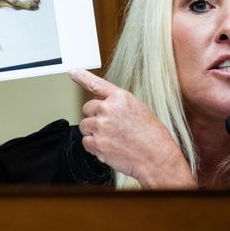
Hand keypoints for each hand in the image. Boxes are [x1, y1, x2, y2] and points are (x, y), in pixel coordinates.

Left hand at [70, 69, 195, 188]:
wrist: (156, 158)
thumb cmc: (152, 136)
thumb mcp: (138, 109)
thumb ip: (118, 104)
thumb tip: (102, 104)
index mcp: (120, 97)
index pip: (96, 84)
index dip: (82, 77)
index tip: (73, 72)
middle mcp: (108, 109)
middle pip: (87, 108)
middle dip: (94, 116)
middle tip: (109, 126)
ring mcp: (100, 126)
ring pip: (85, 125)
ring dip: (94, 132)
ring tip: (112, 138)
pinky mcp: (97, 143)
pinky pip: (86, 142)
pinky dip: (94, 146)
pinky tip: (109, 147)